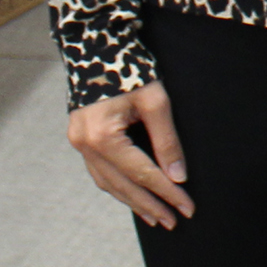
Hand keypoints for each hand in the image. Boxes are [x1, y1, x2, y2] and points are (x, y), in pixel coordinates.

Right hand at [69, 81, 195, 227]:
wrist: (98, 44)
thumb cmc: (131, 69)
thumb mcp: (155, 101)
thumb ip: (167, 140)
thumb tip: (178, 176)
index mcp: (103, 135)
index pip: (142, 173)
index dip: (167, 192)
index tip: (187, 207)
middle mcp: (85, 144)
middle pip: (123, 185)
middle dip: (150, 204)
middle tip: (174, 221)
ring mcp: (79, 143)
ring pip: (109, 183)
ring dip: (133, 201)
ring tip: (156, 217)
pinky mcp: (80, 139)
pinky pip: (100, 172)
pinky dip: (119, 186)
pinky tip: (133, 195)